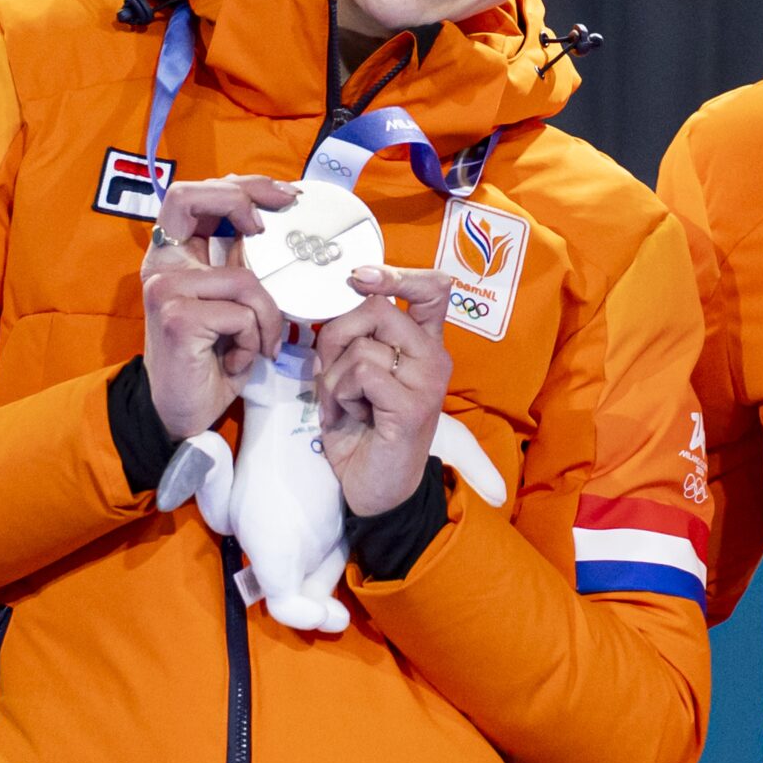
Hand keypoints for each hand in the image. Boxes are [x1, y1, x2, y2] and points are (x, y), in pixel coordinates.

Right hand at [141, 176, 295, 439]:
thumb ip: (239, 264)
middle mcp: (161, 267)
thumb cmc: (214, 359)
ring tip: (258, 344)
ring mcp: (164, 290)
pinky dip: (255, 339)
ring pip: (245, 278)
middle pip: (193, 197)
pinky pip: (242, 313)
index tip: (283, 196)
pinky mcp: (176, 317)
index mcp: (174, 258)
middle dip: (247, 196)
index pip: (191, 194)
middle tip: (284, 213)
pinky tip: (239, 360)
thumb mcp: (231, 303)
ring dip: (267, 317)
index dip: (239, 185)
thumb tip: (274, 219)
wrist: (184, 412)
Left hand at [314, 265, 454, 516]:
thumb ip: (356, 340)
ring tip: (343, 404)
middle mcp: (434, 357)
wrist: (376, 490)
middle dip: (335, 335)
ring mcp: (427, 381)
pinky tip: (348, 417)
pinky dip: (340, 395)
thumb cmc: (364, 430)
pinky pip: (361, 374)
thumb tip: (335, 306)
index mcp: (424, 345)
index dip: (396, 273)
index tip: (360, 277)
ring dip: (333, 377)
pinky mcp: (412, 405)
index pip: (433, 288)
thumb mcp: (357, 375)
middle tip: (328, 368)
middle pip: (378, 309)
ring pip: (362, 346)